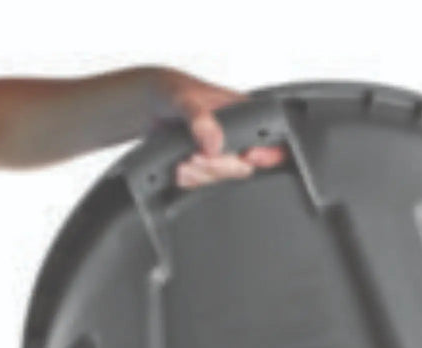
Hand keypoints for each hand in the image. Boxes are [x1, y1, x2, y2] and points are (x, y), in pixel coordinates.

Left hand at [162, 69, 287, 188]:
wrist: (149, 105)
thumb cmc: (171, 91)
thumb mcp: (184, 98)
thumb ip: (200, 118)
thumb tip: (214, 143)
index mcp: (244, 113)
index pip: (272, 138)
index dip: (268, 153)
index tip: (248, 154)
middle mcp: (237, 136)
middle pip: (244, 167)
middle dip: (219, 166)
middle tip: (197, 156)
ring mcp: (222, 153)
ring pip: (223, 178)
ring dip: (200, 174)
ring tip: (183, 159)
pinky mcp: (207, 167)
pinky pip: (205, 184)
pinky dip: (190, 179)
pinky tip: (180, 167)